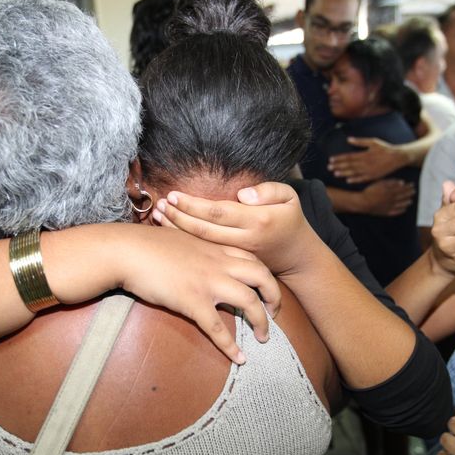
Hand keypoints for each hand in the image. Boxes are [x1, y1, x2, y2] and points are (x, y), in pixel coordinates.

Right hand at [111, 226, 281, 364]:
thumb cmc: (147, 243)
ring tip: (264, 337)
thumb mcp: (180, 238)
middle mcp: (219, 263)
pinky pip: (218, 328)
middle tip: (276, 313)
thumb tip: (197, 256)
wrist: (127, 250)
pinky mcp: (193, 301)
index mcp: (216, 248)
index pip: (252, 259)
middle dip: (275, 296)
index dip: (265, 276)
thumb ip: (197, 248)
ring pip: (249, 302)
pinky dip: (231, 346)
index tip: (267, 289)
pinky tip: (239, 358)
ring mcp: (208, 282)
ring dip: (261, 322)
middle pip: (262, 277)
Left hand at [150, 182, 322, 278]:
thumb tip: (242, 194)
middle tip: (160, 205)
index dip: (194, 205)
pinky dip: (186, 241)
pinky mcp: (232, 263)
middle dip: (179, 217)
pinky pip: (205, 251)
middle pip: (205, 230)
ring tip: (157, 216)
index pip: (219, 212)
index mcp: (257, 221)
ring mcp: (237, 254)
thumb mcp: (290, 197)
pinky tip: (170, 230)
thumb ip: (269, 191)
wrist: (296, 256)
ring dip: (178, 230)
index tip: (174, 195)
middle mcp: (245, 240)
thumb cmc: (290, 220)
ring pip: (202, 243)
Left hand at [328, 137, 407, 182]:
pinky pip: (362, 179)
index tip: (331, 160)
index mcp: (364, 154)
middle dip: (338, 166)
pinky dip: (355, 179)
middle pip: (349, 165)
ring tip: (335, 174)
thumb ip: (360, 141)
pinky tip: (348, 180)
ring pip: (354, 172)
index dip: (339, 158)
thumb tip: (348, 139)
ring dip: (344, 173)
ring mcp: (370, 170)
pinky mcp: (374, 176)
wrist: (398, 157)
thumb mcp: (373, 141)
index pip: (348, 156)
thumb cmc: (385, 148)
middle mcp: (366, 162)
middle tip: (329, 168)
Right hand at [353, 179, 415, 215]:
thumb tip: (402, 182)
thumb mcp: (380, 183)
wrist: (363, 203)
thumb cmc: (370, 191)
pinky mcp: (386, 212)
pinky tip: (404, 209)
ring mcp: (389, 207)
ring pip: (401, 204)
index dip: (408, 187)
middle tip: (414, 192)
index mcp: (391, 192)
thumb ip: (391, 182)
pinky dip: (401, 210)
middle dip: (409, 193)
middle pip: (403, 196)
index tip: (412, 185)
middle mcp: (392, 200)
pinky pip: (396, 212)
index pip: (402, 189)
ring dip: (407, 202)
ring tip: (411, 201)